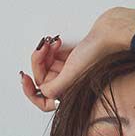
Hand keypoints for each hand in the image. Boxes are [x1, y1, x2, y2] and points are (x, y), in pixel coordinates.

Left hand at [18, 8, 134, 113]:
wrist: (109, 33)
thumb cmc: (96, 54)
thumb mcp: (71, 75)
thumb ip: (53, 88)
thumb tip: (41, 90)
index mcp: (70, 95)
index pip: (44, 102)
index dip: (31, 93)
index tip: (24, 78)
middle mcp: (69, 86)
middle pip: (42, 79)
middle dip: (38, 62)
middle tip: (42, 49)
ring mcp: (69, 72)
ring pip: (46, 66)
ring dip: (44, 53)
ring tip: (51, 43)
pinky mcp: (70, 59)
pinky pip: (53, 57)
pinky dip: (51, 48)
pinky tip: (58, 42)